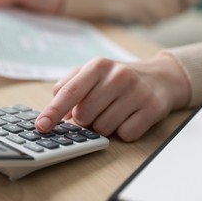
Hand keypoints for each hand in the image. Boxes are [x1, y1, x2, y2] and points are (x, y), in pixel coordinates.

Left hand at [35, 54, 190, 141]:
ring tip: (114, 111)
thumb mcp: (92, 72)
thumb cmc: (118, 78)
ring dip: (104, 126)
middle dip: (85, 119)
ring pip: (104, 128)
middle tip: (97, 109)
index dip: (53, 112)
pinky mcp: (153, 108)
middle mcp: (118, 76)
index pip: (69, 92)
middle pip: (85, 116)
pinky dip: (123, 131)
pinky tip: (129, 117)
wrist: (160, 77)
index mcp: (98, 65)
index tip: (41, 126)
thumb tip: (53, 109)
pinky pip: (125, 134)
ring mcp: (137, 92)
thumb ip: (68, 86)